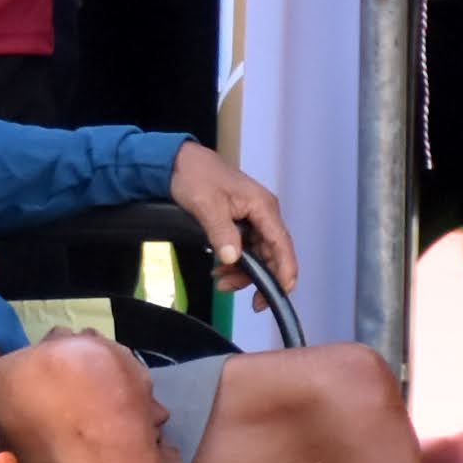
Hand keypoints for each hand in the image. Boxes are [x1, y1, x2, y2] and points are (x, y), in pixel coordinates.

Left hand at [166, 142, 297, 295]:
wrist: (177, 161)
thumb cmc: (195, 176)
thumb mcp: (206, 205)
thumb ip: (222, 232)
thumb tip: (234, 259)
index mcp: (263, 207)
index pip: (282, 245)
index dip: (285, 271)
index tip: (280, 293)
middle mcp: (263, 214)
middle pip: (272, 254)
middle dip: (260, 278)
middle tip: (250, 302)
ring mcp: (253, 218)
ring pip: (258, 255)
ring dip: (244, 272)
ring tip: (220, 281)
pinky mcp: (240, 222)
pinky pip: (245, 248)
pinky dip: (235, 262)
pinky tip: (219, 270)